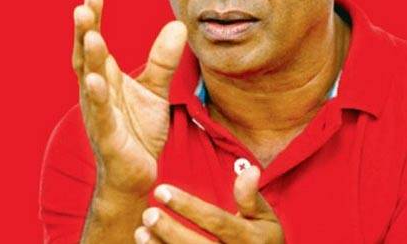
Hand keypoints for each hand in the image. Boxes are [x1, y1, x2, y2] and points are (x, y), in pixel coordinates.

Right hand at [72, 0, 187, 197]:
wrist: (136, 174)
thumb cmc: (138, 131)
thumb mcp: (155, 90)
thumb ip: (163, 59)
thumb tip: (178, 25)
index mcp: (105, 78)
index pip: (96, 43)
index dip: (94, 19)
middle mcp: (96, 93)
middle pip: (87, 57)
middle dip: (84, 32)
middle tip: (83, 7)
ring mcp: (99, 114)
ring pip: (91, 82)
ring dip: (89, 59)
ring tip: (90, 35)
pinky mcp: (108, 136)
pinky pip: (102, 114)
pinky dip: (98, 97)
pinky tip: (95, 80)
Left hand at [134, 166, 284, 243]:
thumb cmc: (263, 241)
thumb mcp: (265, 219)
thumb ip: (251, 197)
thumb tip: (250, 169)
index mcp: (250, 239)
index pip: (216, 221)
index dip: (188, 206)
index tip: (161, 190)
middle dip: (171, 231)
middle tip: (148, 213)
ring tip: (141, 232)